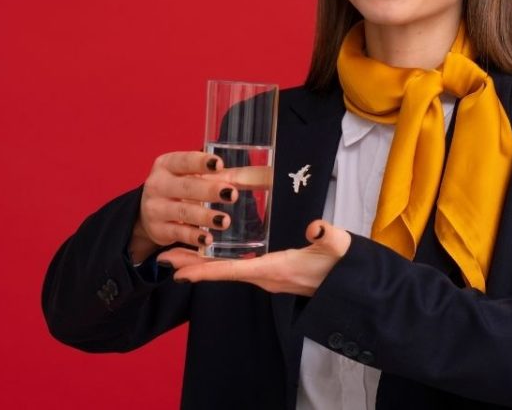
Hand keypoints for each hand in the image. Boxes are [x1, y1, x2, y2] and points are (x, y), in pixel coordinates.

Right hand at [130, 151, 238, 262]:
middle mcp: (158, 184)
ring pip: (183, 211)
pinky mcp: (158, 230)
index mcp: (168, 164)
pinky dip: (193, 237)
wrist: (153, 213)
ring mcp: (155, 208)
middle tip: (231, 194)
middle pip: (186, 187)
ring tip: (224, 221)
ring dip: (204, 217)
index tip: (219, 164)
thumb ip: (231, 176)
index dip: (201, 162)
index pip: (184, 160)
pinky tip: (208, 239)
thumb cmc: (185, 188)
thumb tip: (268, 175)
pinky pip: (178, 233)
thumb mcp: (200, 177)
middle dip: (209, 190)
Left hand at [156, 220, 351, 296]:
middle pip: (221, 272)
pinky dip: (217, 262)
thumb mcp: (338, 245)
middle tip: (163, 258)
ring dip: (201, 263)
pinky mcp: (270, 273)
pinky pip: (236, 269)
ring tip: (176, 255)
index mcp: (276, 269)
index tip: (178, 270)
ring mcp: (267, 276)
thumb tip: (314, 226)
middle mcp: (266, 277)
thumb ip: (327, 235)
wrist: (348, 284)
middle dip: (192, 265)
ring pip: (226, 271)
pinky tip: (208, 254)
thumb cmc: (341, 264)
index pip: (233, 270)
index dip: (205, 269)